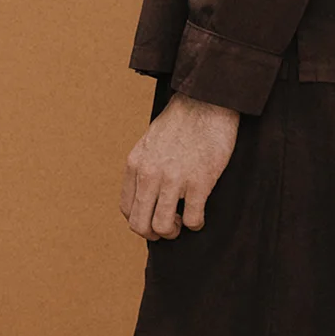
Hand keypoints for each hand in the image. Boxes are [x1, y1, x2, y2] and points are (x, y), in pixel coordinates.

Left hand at [121, 92, 239, 239]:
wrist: (207, 101)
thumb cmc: (182, 121)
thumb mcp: (150, 142)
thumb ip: (145, 167)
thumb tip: (147, 193)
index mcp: (136, 164)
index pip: (127, 209)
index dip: (141, 221)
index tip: (154, 218)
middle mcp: (150, 174)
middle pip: (140, 225)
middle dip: (154, 234)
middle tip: (169, 227)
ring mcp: (174, 179)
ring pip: (162, 227)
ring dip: (174, 231)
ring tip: (183, 222)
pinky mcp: (199, 182)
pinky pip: (192, 219)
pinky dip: (196, 224)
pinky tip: (200, 214)